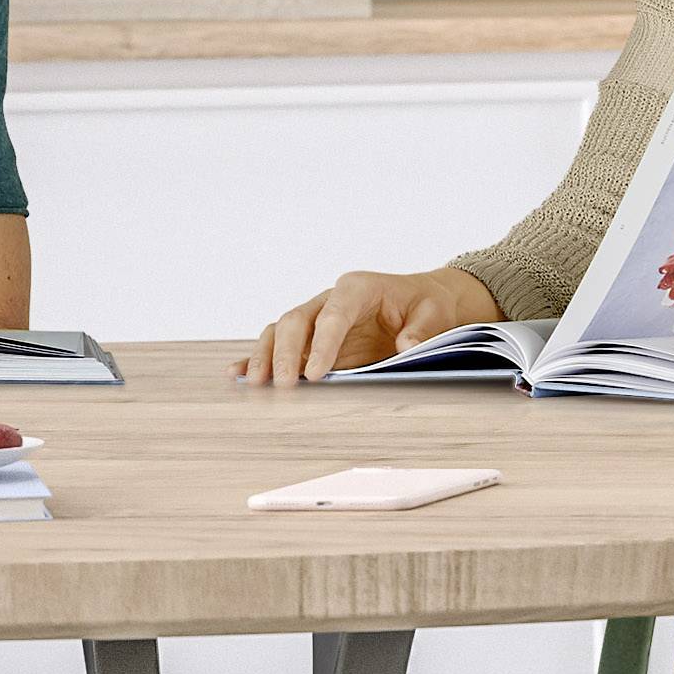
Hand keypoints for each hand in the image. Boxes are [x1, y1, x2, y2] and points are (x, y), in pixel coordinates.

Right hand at [249, 265, 498, 386]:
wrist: (424, 300)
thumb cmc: (427, 305)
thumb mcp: (435, 314)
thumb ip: (421, 330)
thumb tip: (406, 346)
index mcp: (358, 287)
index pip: (333, 315)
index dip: (323, 344)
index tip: (315, 375)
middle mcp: (330, 299)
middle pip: (296, 320)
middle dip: (287, 353)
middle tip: (285, 386)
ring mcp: (317, 318)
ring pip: (281, 331)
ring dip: (266, 357)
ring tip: (255, 384)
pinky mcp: (312, 337)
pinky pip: (280, 344)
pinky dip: (260, 358)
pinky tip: (238, 373)